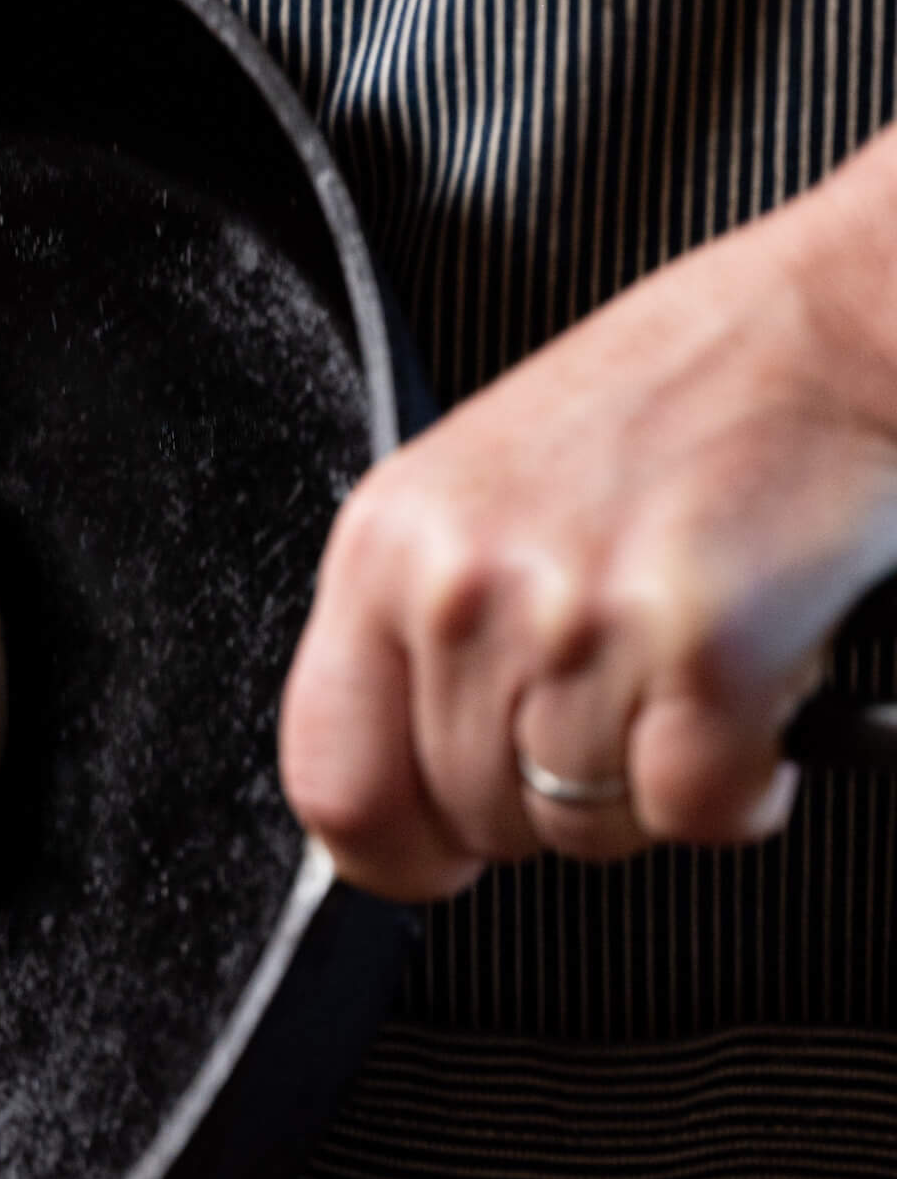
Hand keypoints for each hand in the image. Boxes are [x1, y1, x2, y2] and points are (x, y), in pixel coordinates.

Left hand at [281, 127, 896, 900]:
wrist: (845, 322)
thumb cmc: (677, 404)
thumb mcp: (483, 497)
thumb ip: (421, 633)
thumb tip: (395, 787)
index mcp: (385, 548)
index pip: (332, 780)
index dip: (390, 851)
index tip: (434, 856)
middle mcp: (461, 586)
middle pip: (471, 818)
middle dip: (551, 796)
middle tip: (615, 702)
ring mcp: (575, 619)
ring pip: (582, 827)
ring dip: (649, 785)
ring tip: (682, 673)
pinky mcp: (702, 650)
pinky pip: (692, 813)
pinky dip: (740, 788)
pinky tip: (755, 697)